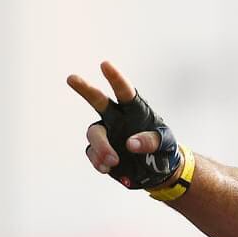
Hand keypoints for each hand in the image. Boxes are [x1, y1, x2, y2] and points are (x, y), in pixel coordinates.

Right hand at [66, 60, 180, 187]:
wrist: (158, 171)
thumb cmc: (164, 149)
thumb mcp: (166, 143)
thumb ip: (151, 141)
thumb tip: (129, 144)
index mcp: (135, 110)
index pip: (124, 91)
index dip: (115, 78)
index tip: (105, 65)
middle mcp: (117, 118)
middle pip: (98, 100)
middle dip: (84, 89)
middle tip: (71, 78)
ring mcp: (107, 134)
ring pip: (94, 133)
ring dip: (101, 147)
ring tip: (114, 161)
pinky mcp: (101, 152)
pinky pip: (93, 153)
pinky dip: (98, 161)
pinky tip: (108, 168)